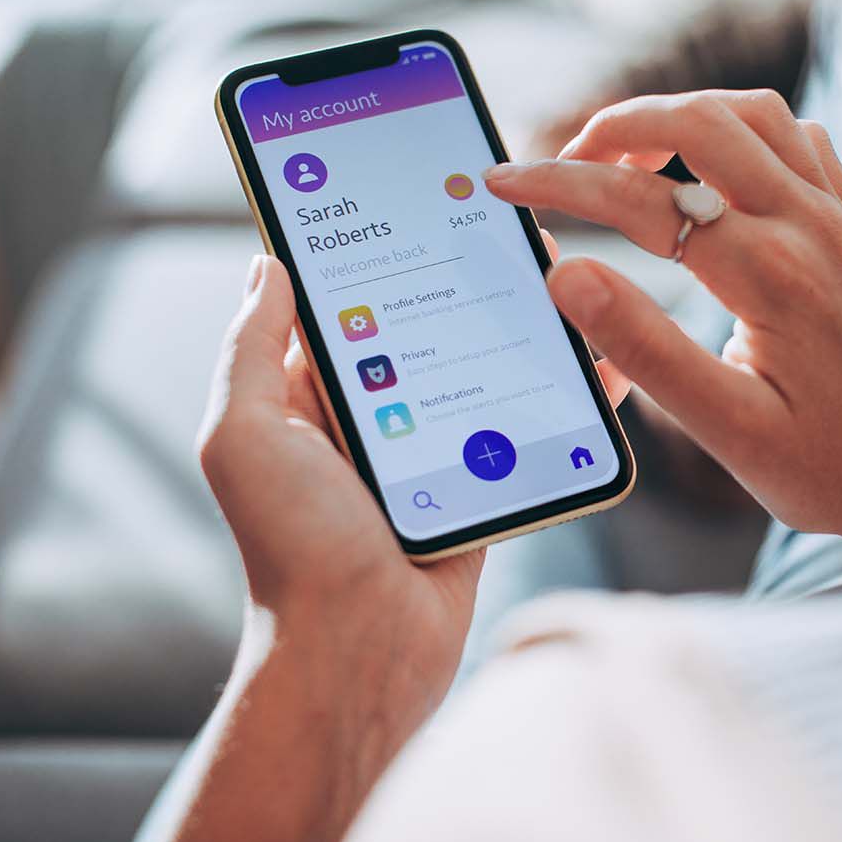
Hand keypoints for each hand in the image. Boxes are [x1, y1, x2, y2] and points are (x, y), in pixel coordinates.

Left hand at [198, 237, 628, 676]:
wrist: (360, 650)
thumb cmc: (293, 545)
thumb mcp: (246, 433)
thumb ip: (254, 347)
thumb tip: (270, 263)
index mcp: (307, 398)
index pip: (343, 303)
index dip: (373, 247)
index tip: (414, 191)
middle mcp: (369, 415)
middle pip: (424, 324)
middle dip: (461, 273)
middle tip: (508, 220)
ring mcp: (429, 449)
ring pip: (480, 365)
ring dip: (516, 323)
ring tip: (558, 271)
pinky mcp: (481, 481)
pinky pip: (522, 422)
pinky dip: (559, 391)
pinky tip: (595, 357)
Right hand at [485, 90, 841, 570]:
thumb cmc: (832, 465)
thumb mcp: (728, 429)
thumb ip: (645, 348)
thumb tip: (568, 277)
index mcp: (768, 274)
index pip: (641, 200)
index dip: (560, 183)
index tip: (503, 182)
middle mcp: (807, 225)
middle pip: (698, 120)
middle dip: (615, 124)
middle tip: (562, 161)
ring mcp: (836, 216)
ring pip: (750, 112)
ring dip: (678, 114)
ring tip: (625, 155)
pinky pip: (795, 137)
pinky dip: (740, 129)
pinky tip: (710, 167)